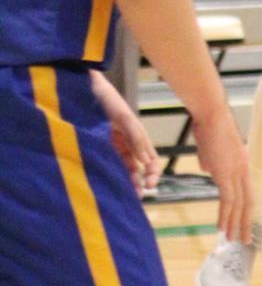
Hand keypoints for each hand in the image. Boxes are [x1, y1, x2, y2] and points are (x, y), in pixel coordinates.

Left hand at [89, 70, 161, 195]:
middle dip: (140, 182)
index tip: (149, 184)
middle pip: (138, 168)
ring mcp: (113, 146)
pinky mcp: (100, 147)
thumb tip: (146, 162)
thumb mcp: (123, 118)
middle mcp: (128, 143)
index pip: (151, 160)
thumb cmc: (106, 100)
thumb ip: (136, 138)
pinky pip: (109, 164)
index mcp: (138, 136)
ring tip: (125, 196)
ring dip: (127, 181)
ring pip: (124, 169)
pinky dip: (112, 175)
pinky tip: (111, 184)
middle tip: (137, 196)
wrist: (84, 90)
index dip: (153, 172)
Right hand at [193, 103, 252, 244]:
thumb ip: (212, 163)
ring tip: (233, 239)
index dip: (247, 210)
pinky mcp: (225, 174)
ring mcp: (236, 173)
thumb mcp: (211, 150)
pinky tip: (222, 227)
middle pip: (248, 203)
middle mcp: (243, 171)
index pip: (248, 193)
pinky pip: (227, 200)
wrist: (211, 115)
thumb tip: (209, 171)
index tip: (245, 223)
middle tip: (244, 239)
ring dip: (235, 224)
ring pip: (239, 205)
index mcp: (243, 165)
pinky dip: (225, 216)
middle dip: (246, 223)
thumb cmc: (208, 128)